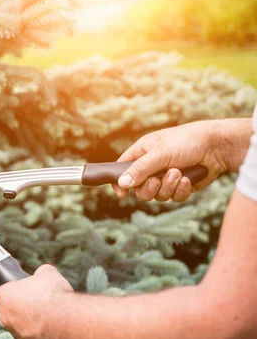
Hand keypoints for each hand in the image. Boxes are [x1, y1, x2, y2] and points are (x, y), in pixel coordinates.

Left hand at [0, 264, 73, 338]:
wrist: (67, 321)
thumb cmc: (53, 295)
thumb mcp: (47, 272)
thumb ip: (40, 273)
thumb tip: (42, 273)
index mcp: (3, 296)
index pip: (8, 290)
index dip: (22, 287)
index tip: (33, 288)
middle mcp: (5, 319)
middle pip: (15, 310)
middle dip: (28, 306)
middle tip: (45, 301)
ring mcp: (18, 336)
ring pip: (26, 326)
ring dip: (38, 321)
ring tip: (55, 314)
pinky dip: (48, 334)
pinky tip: (59, 327)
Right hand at [112, 120, 229, 201]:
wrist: (218, 146)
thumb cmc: (187, 141)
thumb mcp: (160, 153)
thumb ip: (140, 169)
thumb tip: (122, 183)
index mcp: (143, 152)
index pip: (122, 169)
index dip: (120, 182)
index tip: (122, 194)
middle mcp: (152, 166)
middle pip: (140, 189)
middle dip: (150, 188)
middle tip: (157, 180)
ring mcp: (167, 177)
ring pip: (158, 195)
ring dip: (168, 187)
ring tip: (179, 174)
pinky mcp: (181, 186)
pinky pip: (174, 197)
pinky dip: (181, 190)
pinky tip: (189, 179)